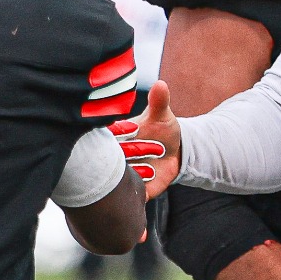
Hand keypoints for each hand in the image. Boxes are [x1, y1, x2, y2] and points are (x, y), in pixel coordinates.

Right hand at [113, 80, 180, 197]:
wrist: (173, 154)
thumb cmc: (163, 131)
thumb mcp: (162, 116)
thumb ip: (159, 102)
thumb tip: (161, 85)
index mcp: (114, 134)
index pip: (107, 135)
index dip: (119, 134)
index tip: (134, 131)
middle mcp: (111, 154)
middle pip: (111, 157)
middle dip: (131, 153)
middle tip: (152, 148)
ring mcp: (117, 173)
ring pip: (117, 178)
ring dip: (135, 172)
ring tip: (151, 169)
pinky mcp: (128, 188)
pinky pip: (126, 194)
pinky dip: (135, 192)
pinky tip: (148, 182)